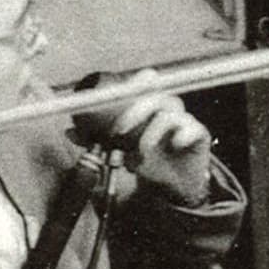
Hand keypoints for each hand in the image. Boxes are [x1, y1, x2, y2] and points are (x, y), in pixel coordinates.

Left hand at [84, 87, 215, 203]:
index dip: (134, 82)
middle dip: (134, 112)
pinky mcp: (199, 135)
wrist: (175, 186)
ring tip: (138, 158)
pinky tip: (173, 145)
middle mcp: (168, 110)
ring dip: (149, 136)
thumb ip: (95, 141)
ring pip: (168, 115)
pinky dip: (181, 135)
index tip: (116, 93)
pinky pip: (192, 128)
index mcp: (150, 107)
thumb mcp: (120, 151)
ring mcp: (184, 121)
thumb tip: (69, 131)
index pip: (145, 83)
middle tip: (118, 133)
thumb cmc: (149, 162)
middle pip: (154, 97)